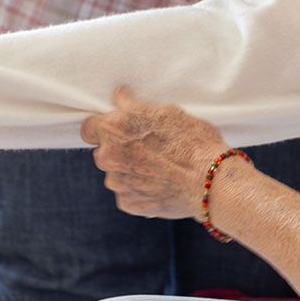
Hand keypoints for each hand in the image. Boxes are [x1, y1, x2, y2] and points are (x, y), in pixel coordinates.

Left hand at [80, 87, 230, 219]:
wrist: (210, 181)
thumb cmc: (193, 141)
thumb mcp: (167, 111)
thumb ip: (134, 106)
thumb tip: (120, 97)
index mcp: (113, 127)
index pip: (89, 127)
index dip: (103, 128)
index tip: (117, 130)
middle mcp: (108, 155)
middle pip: (103, 151)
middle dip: (119, 150)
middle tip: (146, 148)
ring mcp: (116, 182)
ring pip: (115, 173)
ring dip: (129, 171)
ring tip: (158, 168)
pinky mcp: (127, 202)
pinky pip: (127, 193)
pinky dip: (139, 189)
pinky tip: (160, 184)